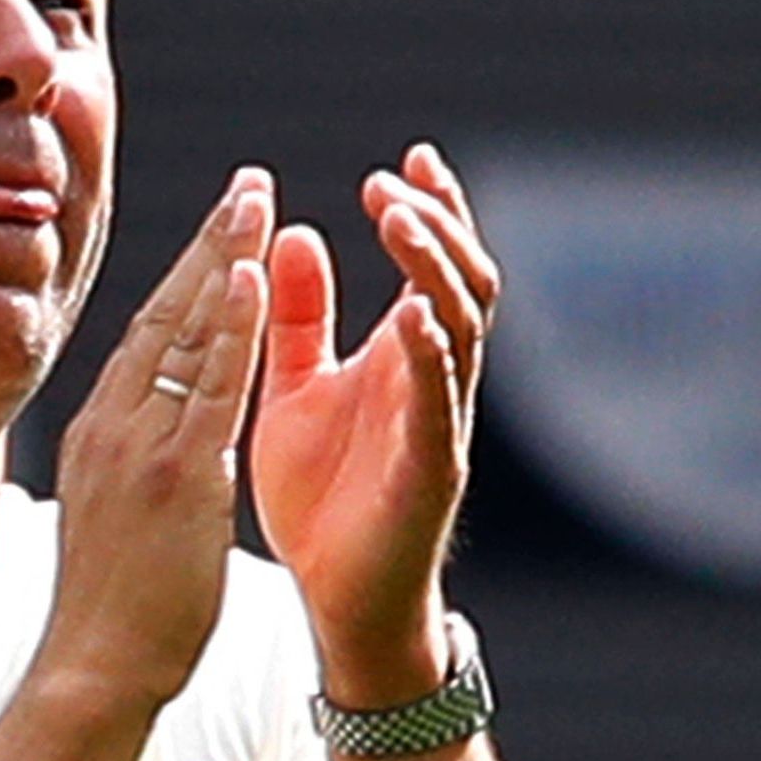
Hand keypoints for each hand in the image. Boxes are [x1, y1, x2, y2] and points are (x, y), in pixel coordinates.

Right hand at [43, 171, 272, 713]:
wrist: (91, 674)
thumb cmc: (109, 618)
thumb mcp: (113, 523)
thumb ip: (133, 473)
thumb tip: (149, 451)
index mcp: (100, 436)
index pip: (148, 339)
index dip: (186, 279)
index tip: (221, 232)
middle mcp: (113, 427)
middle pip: (166, 316)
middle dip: (210, 245)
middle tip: (249, 185)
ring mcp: (141, 449)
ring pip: (188, 334)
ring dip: (227, 261)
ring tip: (260, 202)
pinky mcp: (177, 478)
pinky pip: (210, 388)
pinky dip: (232, 328)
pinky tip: (254, 276)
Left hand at [248, 143, 498, 701]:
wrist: (334, 600)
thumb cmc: (322, 500)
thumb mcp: (297, 392)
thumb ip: (299, 319)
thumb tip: (297, 234)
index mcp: (405, 359)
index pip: (433, 267)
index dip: (429, 211)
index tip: (405, 160)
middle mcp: (435, 383)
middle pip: (463, 281)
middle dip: (436, 226)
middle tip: (395, 182)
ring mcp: (440, 426)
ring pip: (461, 329)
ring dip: (433, 272)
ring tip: (401, 223)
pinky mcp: (430, 474)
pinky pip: (441, 407)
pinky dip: (432, 360)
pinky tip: (414, 319)